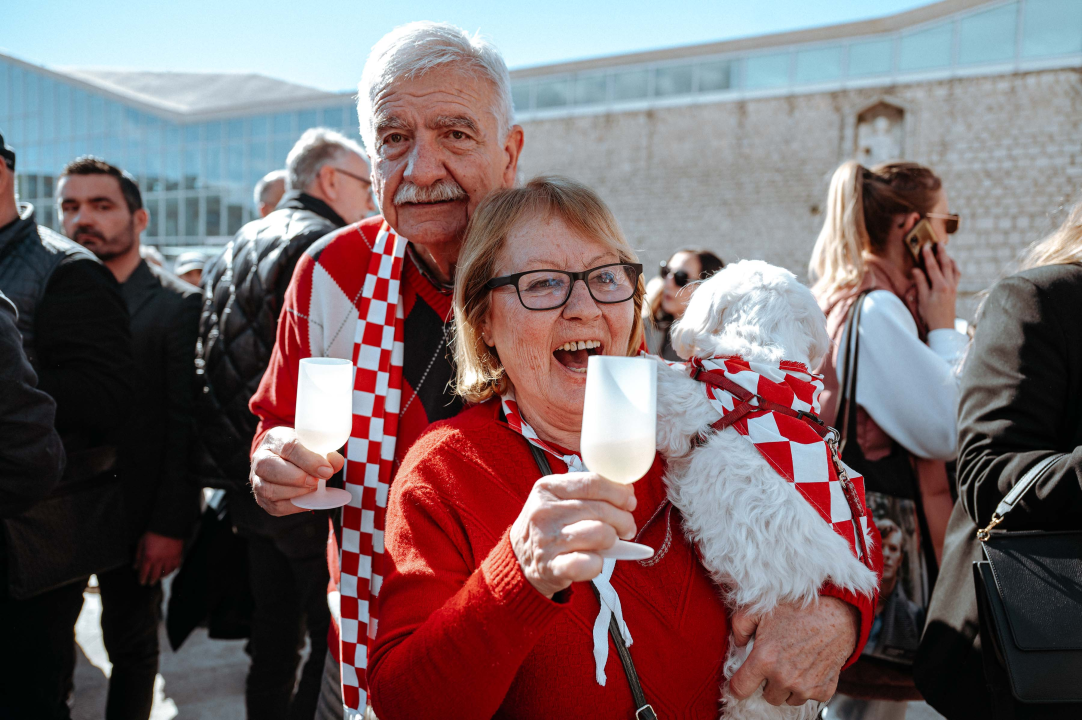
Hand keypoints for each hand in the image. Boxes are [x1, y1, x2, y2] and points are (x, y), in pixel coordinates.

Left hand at [134, 531, 184, 584]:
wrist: (169, 525)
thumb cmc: (154, 533)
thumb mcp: (142, 543)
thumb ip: (138, 556)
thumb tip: (135, 567)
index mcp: (149, 557)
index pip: (144, 572)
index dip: (142, 579)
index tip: (142, 582)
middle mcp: (159, 560)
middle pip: (155, 575)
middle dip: (151, 581)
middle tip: (150, 583)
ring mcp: (169, 558)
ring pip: (166, 573)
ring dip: (162, 577)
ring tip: (159, 577)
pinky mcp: (178, 556)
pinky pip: (175, 567)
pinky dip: (172, 570)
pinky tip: (169, 570)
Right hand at [250, 426, 344, 515]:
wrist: (284, 458)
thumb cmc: (302, 451)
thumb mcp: (314, 445)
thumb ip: (326, 453)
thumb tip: (335, 462)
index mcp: (275, 438)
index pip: (288, 446)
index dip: (308, 460)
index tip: (326, 470)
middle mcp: (260, 458)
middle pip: (269, 467)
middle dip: (297, 478)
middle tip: (316, 482)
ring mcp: (257, 479)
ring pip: (268, 490)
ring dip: (295, 492)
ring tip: (312, 489)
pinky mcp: (261, 498)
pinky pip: (275, 507)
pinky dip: (294, 506)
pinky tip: (307, 499)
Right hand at [510, 472, 636, 598]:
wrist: (519, 560)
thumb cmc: (549, 526)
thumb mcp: (558, 498)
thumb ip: (588, 491)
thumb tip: (627, 491)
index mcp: (547, 487)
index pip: (593, 482)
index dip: (618, 492)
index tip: (630, 501)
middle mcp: (544, 511)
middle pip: (601, 509)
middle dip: (624, 519)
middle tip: (627, 528)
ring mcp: (546, 540)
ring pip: (601, 534)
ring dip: (613, 540)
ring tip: (609, 542)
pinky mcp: (551, 567)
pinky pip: (591, 563)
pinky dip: (599, 563)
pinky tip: (594, 560)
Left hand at [729, 596, 858, 705]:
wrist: (837, 614)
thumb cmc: (799, 610)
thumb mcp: (760, 610)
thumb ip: (739, 626)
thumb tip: (738, 644)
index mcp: (764, 660)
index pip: (740, 689)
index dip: (737, 686)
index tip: (741, 682)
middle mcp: (783, 678)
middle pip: (767, 696)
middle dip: (768, 682)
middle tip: (776, 662)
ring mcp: (805, 687)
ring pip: (788, 699)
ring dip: (788, 687)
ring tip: (793, 663)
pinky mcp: (823, 691)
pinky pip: (808, 697)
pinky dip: (807, 686)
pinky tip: (809, 666)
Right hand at [912, 243, 959, 330]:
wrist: (943, 328)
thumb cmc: (930, 315)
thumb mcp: (922, 299)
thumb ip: (920, 283)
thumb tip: (916, 270)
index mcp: (940, 286)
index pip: (933, 266)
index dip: (928, 255)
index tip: (925, 246)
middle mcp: (949, 284)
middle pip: (946, 264)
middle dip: (941, 252)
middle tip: (938, 243)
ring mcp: (954, 287)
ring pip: (954, 268)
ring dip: (949, 259)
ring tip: (945, 252)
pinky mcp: (955, 291)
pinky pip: (956, 275)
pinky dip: (954, 267)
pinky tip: (951, 266)